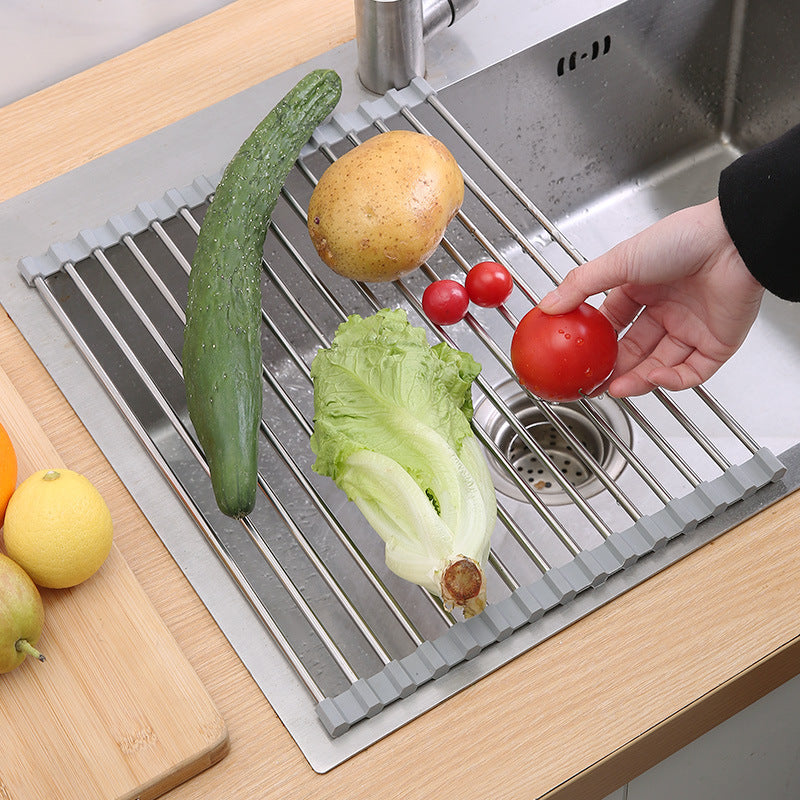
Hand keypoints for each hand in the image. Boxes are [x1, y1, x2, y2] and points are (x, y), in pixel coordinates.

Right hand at [537, 198, 764, 396]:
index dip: (597, 344)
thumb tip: (548, 305)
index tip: (579, 359)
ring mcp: (692, 328)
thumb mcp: (619, 261)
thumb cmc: (683, 239)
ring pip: (660, 366)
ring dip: (638, 380)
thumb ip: (581, 285)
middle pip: (635, 350)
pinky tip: (653, 377)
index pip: (614, 324)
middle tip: (595, 384)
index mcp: (644, 289)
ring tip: (617, 388)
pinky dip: (671, 380)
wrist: (733, 241)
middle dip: (614, 370)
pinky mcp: (717, 343)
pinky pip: (691, 372)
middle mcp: (667, 310)